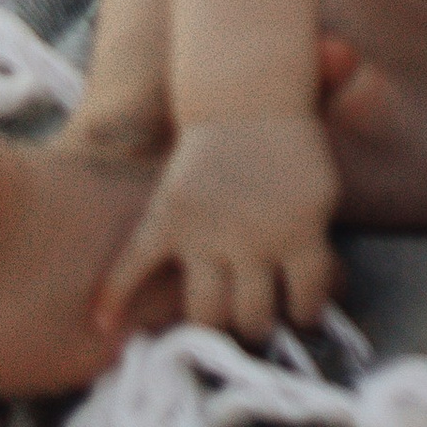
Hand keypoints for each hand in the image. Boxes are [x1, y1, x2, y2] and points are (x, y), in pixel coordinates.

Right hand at [98, 115, 338, 345]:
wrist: (248, 101)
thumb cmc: (291, 149)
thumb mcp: (322, 193)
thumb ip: (314, 244)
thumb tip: (317, 301)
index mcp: (299, 232)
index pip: (306, 299)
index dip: (305, 312)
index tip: (299, 312)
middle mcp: (252, 239)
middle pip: (250, 315)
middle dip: (256, 326)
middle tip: (254, 322)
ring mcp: (205, 232)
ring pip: (204, 310)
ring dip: (213, 324)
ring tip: (217, 322)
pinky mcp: (167, 217)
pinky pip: (135, 264)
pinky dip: (115, 294)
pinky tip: (104, 323)